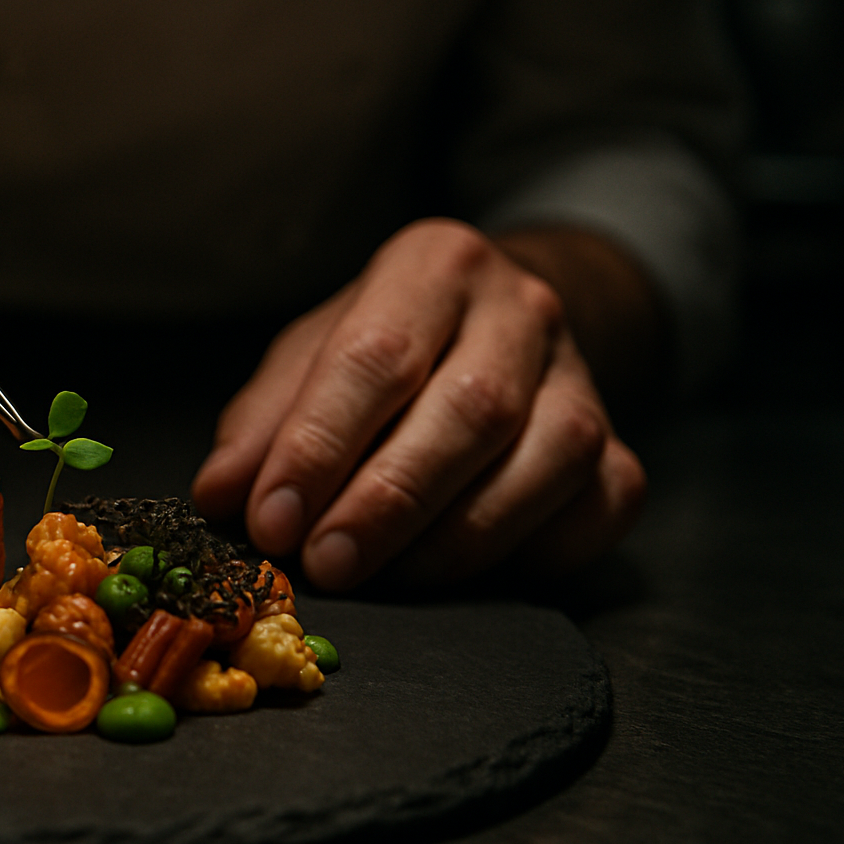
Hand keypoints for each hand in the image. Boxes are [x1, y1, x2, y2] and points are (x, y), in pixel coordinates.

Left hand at [190, 218, 647, 589]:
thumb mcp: (307, 361)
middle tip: (325, 565)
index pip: (375, 356)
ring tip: (383, 578)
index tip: (271, 521)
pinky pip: (600, 508)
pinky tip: (464, 574)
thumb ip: (263, 424)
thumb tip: (222, 496)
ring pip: (548, 460)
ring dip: (456, 538)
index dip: (319, 447)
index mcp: (431, 265)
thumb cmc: (383, 348)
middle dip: (388, 502)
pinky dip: (535, 553)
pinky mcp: (622, 447)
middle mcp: (521, 308)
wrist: (493, 330)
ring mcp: (583, 377)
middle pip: (470, 411)